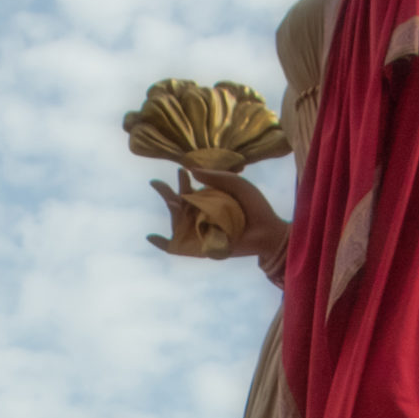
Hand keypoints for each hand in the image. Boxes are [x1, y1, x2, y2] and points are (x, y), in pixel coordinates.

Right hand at [148, 164, 287, 269]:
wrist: (267, 232)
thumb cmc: (255, 207)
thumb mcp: (237, 184)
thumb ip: (216, 176)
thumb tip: (192, 169)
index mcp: (208, 199)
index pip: (188, 188)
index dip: (182, 179)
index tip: (182, 170)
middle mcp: (201, 215)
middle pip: (177, 203)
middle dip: (166, 192)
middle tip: (156, 184)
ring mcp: (199, 231)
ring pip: (177, 220)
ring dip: (171, 209)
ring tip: (171, 200)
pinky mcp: (200, 248)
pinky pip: (177, 247)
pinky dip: (162, 244)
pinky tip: (151, 237)